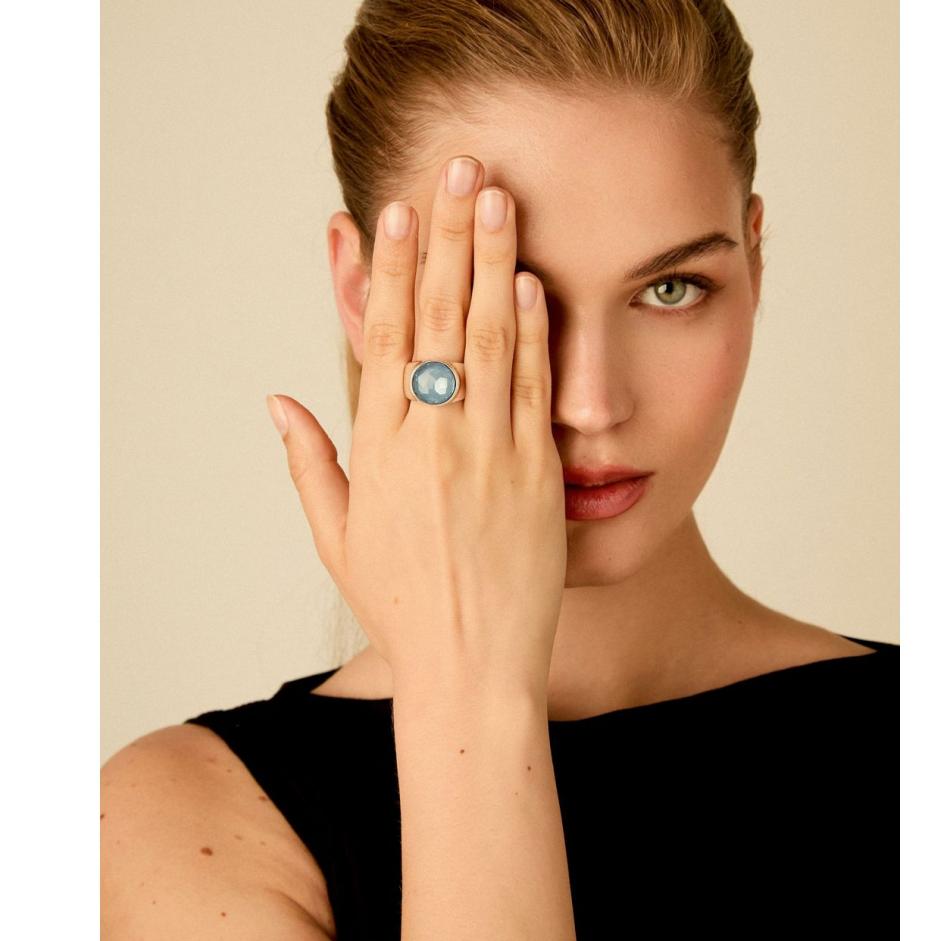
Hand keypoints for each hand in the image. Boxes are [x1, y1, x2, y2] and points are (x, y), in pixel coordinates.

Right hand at [266, 155, 565, 703]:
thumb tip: (279, 399)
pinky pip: (534, 391)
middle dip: (446, 239)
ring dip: (493, 263)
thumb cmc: (401, 607)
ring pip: (488, 341)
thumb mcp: (336, 539)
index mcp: (378, 453)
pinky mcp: (537, 476)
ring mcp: (489, 456)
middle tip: (458, 171)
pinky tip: (530, 283)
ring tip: (499, 200)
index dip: (389, 272)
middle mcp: (432, 443)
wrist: (473, 669)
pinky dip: (533, 333)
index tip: (396, 215)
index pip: (383, 340)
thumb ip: (309, 462)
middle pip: (437, 321)